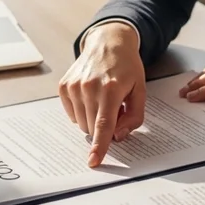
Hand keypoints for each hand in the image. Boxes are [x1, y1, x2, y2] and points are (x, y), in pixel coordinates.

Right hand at [57, 22, 146, 167]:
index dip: (100, 145)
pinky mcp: (64, 86)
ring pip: (81, 123)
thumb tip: (119, 136)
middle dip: (104, 126)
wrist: (108, 42)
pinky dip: (82, 111)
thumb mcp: (140, 89)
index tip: (94, 161)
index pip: (104, 124)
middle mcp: (90, 87)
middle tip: (115, 108)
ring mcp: (74, 86)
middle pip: (92, 127)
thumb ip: (134, 116)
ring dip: (93, 119)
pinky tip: (91, 95)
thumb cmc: (127, 67)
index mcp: (112, 88)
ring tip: (104, 99)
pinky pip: (72, 114)